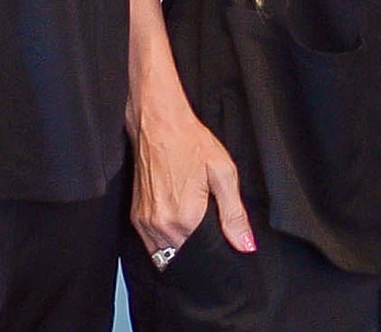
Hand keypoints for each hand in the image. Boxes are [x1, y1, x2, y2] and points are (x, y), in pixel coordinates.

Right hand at [130, 95, 254, 262]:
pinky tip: (177, 219)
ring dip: (179, 246)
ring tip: (192, 224)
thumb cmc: (190, 142)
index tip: (221, 240)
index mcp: (184, 219)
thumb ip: (234, 215)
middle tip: (208, 228)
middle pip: (181, 257)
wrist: (159, 123)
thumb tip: (245, 245)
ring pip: (164, 252)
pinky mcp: (135, 216)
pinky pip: (151, 242)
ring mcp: (144, 222)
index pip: (201, 255)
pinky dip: (164, 238)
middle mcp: (160, 226)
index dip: (214, 251)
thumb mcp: (223, 174)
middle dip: (195, 251)